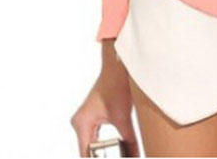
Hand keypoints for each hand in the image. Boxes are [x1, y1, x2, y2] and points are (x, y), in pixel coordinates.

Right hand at [70, 39, 139, 156]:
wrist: (118, 66)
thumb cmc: (117, 86)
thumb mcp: (124, 118)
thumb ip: (130, 141)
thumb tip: (137, 156)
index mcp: (82, 124)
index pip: (85, 155)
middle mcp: (80, 123)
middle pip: (88, 152)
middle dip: (103, 157)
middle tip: (119, 158)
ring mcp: (85, 120)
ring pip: (92, 146)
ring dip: (104, 154)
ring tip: (119, 156)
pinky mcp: (92, 118)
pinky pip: (95, 138)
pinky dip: (104, 145)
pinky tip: (116, 151)